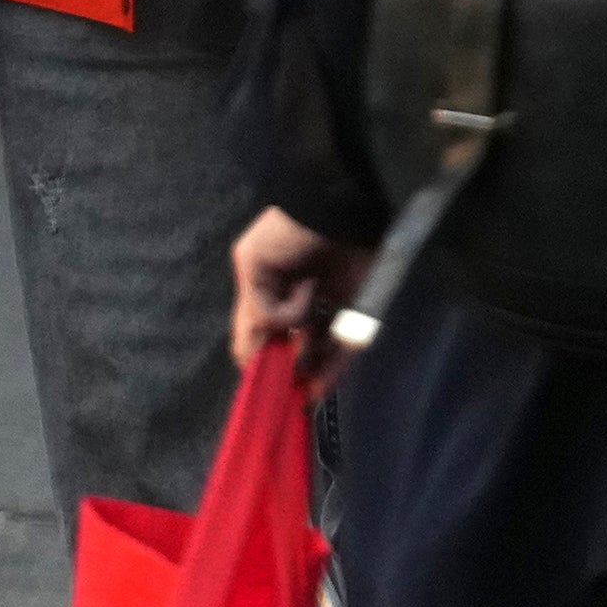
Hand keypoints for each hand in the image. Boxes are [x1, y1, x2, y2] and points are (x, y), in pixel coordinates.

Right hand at [232, 206, 362, 382]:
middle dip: (282, 371)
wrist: (336, 211)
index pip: (253, 334)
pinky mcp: (354, 310)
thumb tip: (273, 334)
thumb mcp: (252, 261)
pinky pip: (345, 344)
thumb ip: (257, 304)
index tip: (259, 382)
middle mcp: (291, 304)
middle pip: (284, 347)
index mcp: (262, 293)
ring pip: (314, 351)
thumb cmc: (286, 234)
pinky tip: (322, 385)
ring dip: (307, 374)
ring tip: (302, 396)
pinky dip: (334, 367)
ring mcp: (324, 308)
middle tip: (284, 392)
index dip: (254, 358)